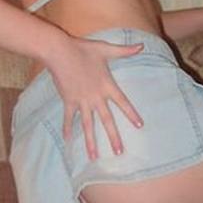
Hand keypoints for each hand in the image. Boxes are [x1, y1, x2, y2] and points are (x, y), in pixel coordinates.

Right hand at [47, 35, 143, 159]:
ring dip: (91, 141)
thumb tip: (141, 46)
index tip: (139, 126)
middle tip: (119, 152)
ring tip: (94, 157)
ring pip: (88, 125)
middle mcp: (96, 97)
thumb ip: (124, 51)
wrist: (60, 52)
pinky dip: (67, 129)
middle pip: (107, 120)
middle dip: (113, 137)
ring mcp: (82, 101)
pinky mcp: (68, 101)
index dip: (131, 114)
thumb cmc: (83, 49)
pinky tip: (67, 142)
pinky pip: (68, 118)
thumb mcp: (106, 49)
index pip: (123, 103)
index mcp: (107, 86)